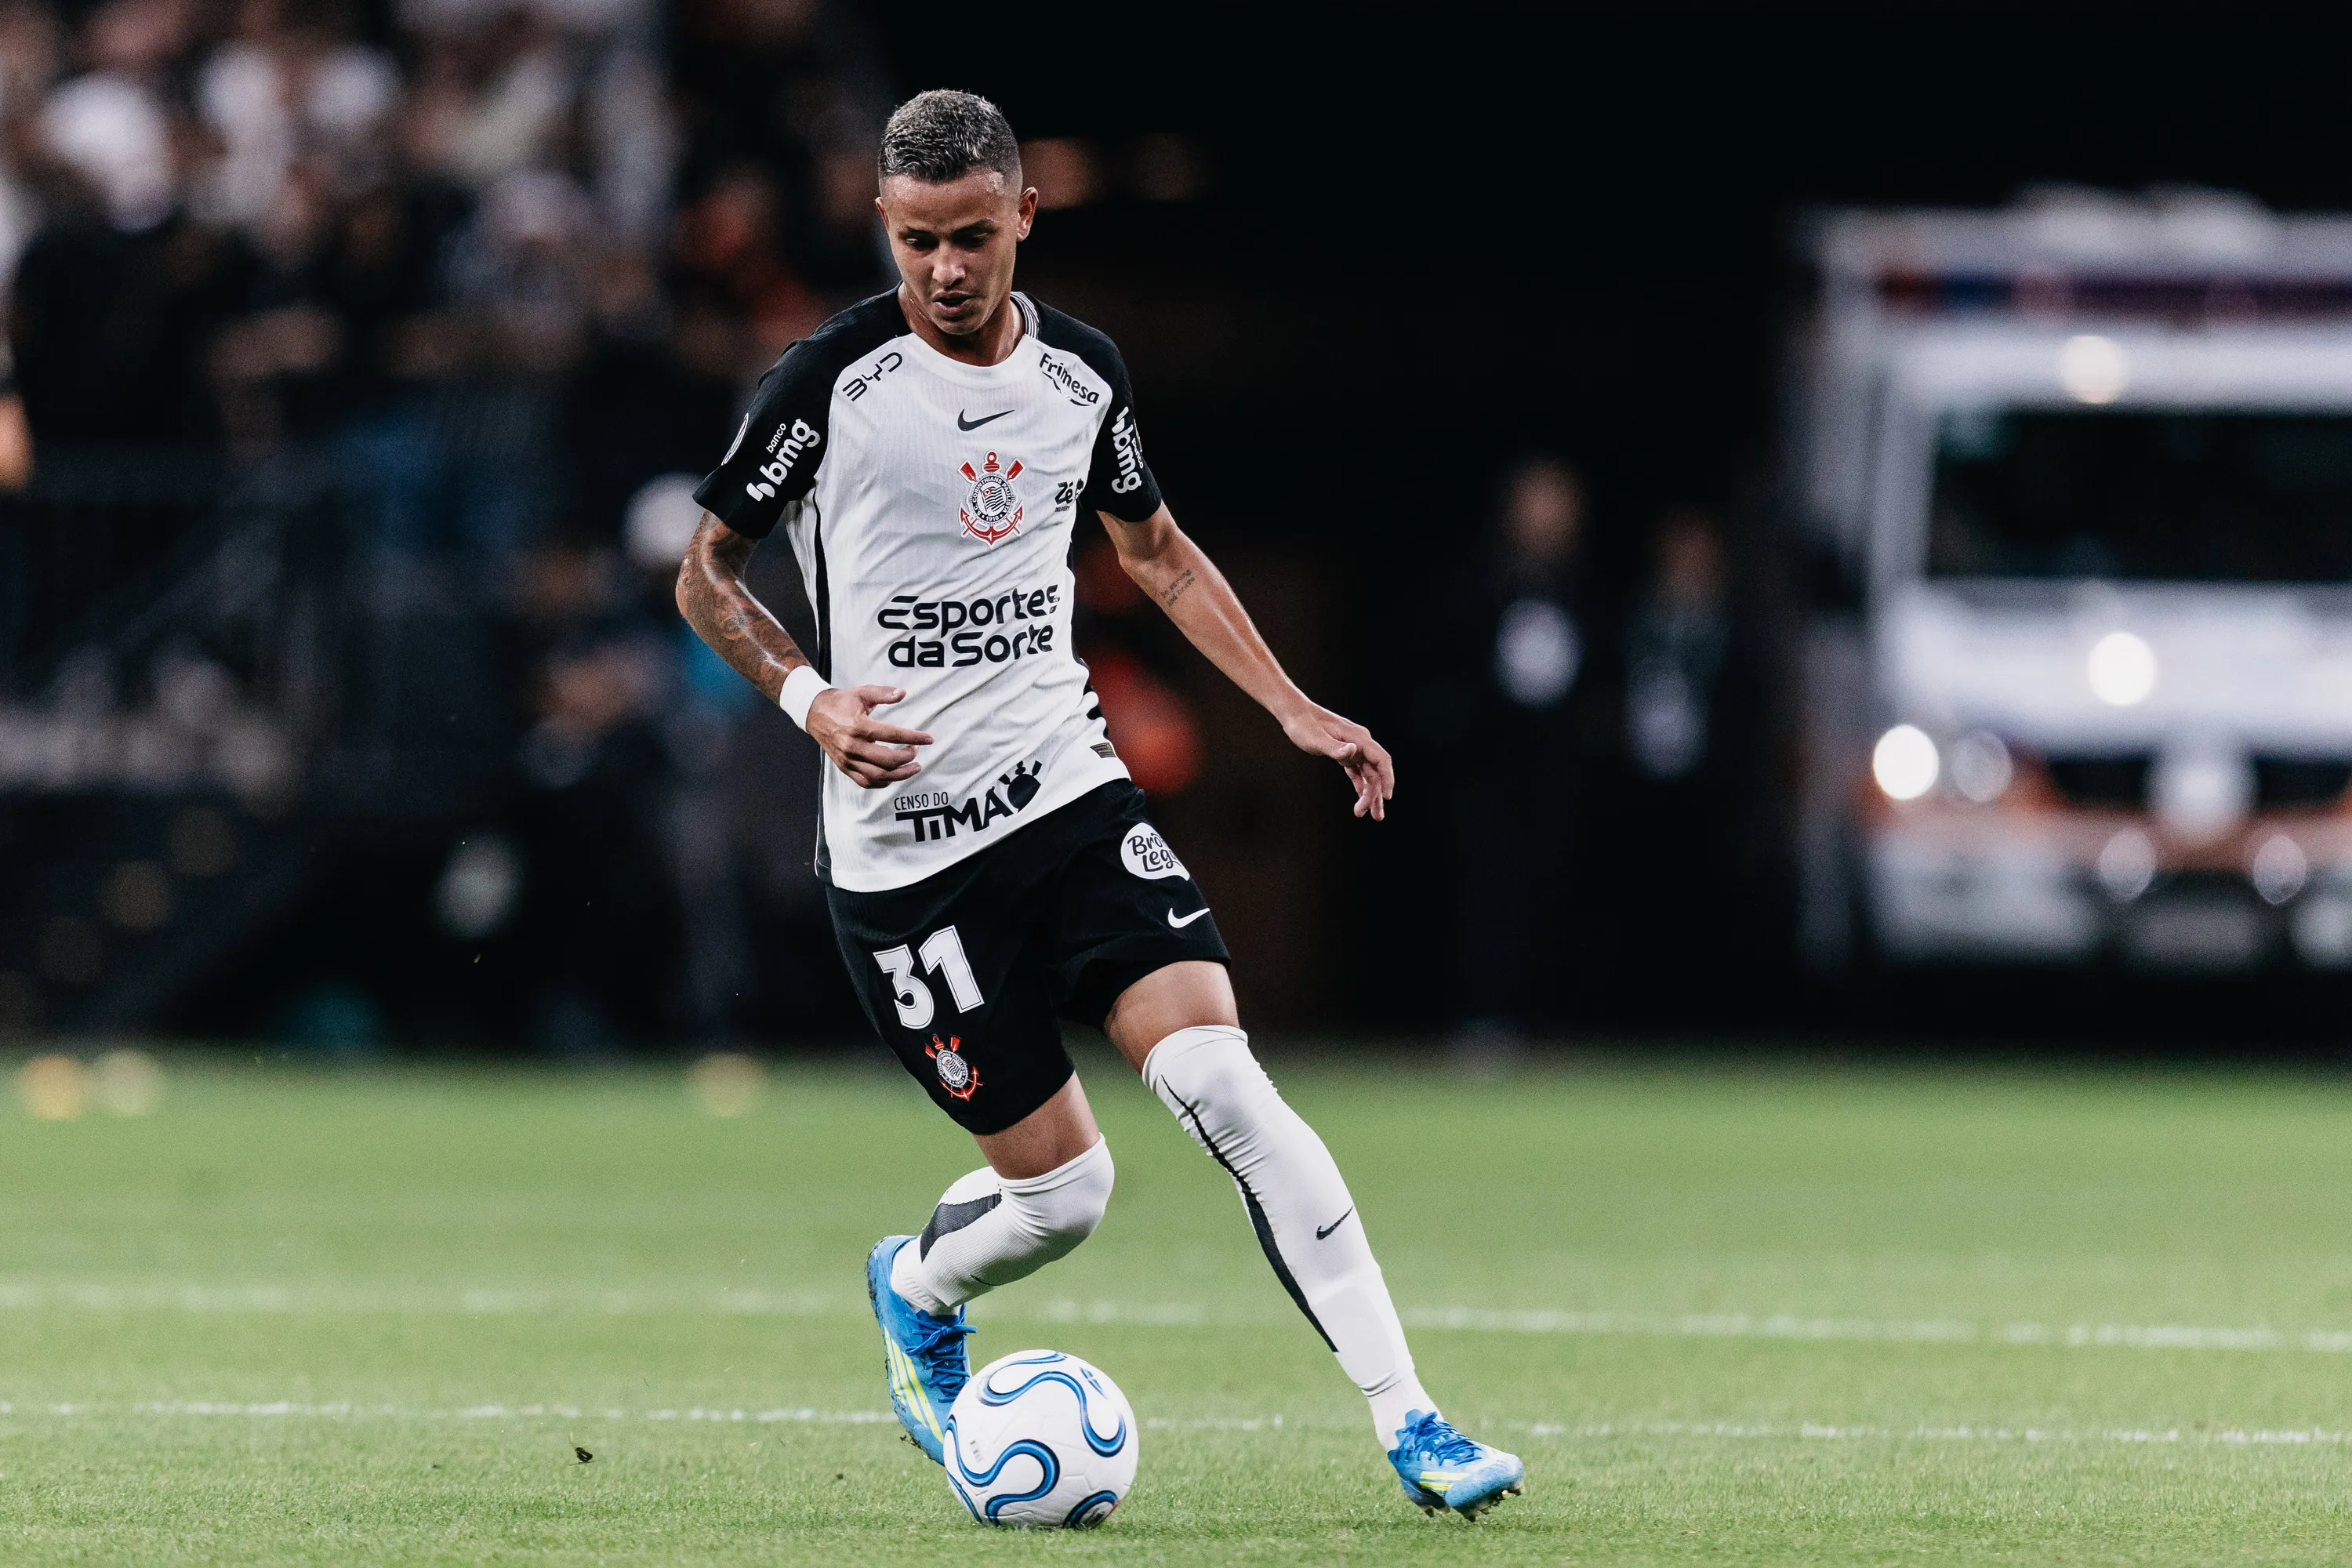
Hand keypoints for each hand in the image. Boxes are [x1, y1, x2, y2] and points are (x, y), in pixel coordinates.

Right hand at [806, 685, 932, 787]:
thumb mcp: (862, 693)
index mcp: (858, 727)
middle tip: (916, 751)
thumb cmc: (841, 703)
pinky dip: (882, 782)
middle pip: (887, 760)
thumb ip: (883, 693)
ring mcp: (847, 760)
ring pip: (878, 776)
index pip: (892, 735)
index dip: (914, 737)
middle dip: (907, 758)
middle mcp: (852, 746)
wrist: (815, 713)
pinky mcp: (844, 767)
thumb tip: (903, 693)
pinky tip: (894, 776)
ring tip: (914, 768)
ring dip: (900, 774)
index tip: (928, 739)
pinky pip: (865, 782)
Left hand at [1280, 702, 1394, 820]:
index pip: (1381, 760)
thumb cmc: (1304, 725)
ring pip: (1368, 774)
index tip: (1387, 797)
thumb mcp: (1317, 739)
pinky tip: (1361, 799)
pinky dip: (1360, 785)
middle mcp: (1360, 742)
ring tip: (1366, 813)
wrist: (1294, 713)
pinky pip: (1358, 772)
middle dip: (1376, 794)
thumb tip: (1354, 751)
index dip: (1387, 778)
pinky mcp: (1345, 752)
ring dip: (1369, 793)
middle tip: (1375, 816)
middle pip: (1376, 771)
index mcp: (1359, 737)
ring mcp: (1354, 747)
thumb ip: (1335, 748)